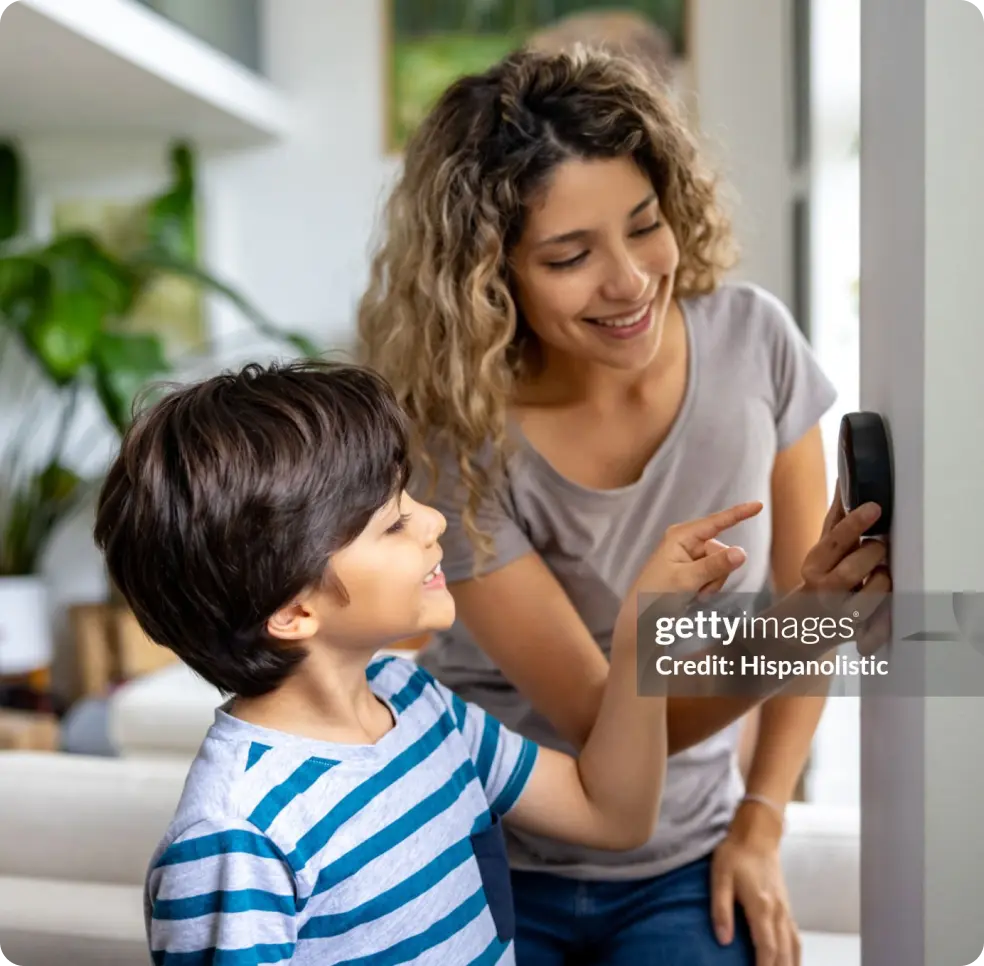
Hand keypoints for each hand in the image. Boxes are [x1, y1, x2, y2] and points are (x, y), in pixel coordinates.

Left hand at [633, 501, 763, 600]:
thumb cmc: (656, 594)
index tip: (759, 505)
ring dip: (713, 582)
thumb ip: (715, 566)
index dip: (738, 514)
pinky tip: (695, 595)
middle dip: (717, 572)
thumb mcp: (687, 580)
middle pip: (722, 550)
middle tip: (698, 589)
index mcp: (681, 536)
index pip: (716, 522)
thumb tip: (742, 552)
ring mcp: (690, 555)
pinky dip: (709, 586)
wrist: (642, 616)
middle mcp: (687, 541)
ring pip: (721, 565)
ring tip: (694, 593)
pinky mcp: (693, 568)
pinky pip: (714, 574)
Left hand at [711, 809, 799, 965]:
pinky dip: (795, 955)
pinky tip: (789, 962)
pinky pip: (795, 937)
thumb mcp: (720, 877)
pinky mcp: (786, 906)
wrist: (757, 834)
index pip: (767, 949)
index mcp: (761, 906)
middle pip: (783, 954)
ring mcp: (785, 909)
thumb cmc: (735, 853)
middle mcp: (778, 912)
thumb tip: (722, 940)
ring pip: (793, 948)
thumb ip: (721, 908)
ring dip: (788, 965)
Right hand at [798, 492, 891, 628]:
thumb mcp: (823, 551)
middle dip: (873, 554)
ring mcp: (839, 614)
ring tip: (880, 575)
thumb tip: (844, 480)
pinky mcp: (854, 634)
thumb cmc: (821, 579)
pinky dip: (885, 618)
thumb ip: (836, 520)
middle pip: (853, 569)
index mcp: (813, 566)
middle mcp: (823, 590)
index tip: (874, 507)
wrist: (803, 626)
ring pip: (872, 596)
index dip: (855, 523)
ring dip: (883, 582)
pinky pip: (879, 626)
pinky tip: (885, 606)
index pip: (834, 541)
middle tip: (879, 547)